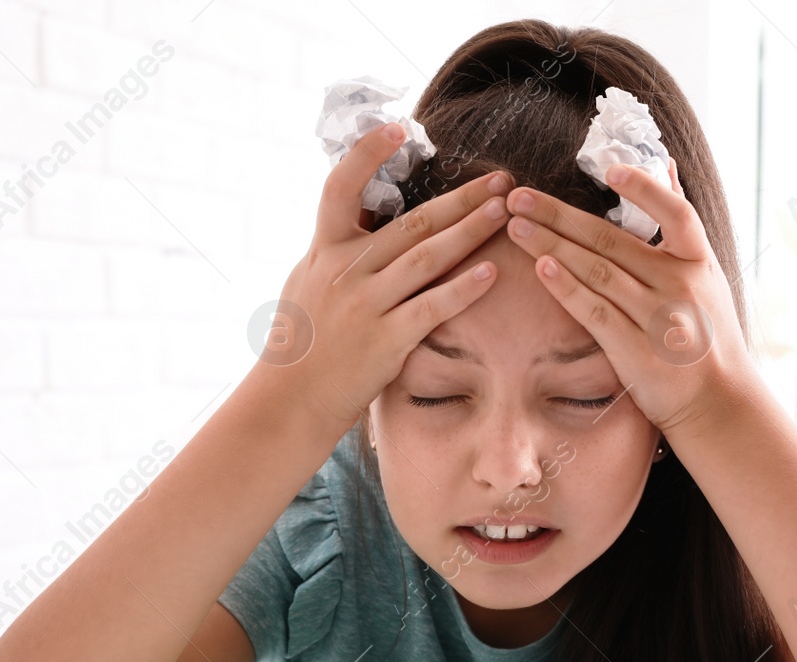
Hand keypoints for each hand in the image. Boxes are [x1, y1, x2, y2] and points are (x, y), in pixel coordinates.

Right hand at [269, 122, 514, 428]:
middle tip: (501, 180)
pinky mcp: (386, 340)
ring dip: (471, 231)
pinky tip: (492, 273)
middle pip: (411, 222)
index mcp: (324, 249)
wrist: (291, 398)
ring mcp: (366, 304)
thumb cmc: (303, 340)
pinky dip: (463, 289)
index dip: (367, 154)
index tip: (398, 128)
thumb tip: (362, 217)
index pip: (340, 187)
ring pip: (428, 258)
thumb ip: (336, 249)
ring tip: (506, 212)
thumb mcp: (307, 281)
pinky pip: (432, 307)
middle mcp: (345, 270)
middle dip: (461, 199)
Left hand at [502, 160, 750, 434]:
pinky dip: (567, 288)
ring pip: (597, 271)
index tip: (608, 170)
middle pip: (612, 240)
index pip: (676, 214)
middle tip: (518, 196)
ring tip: (515, 226)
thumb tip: (665, 162)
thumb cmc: (708, 336)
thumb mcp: (707, 276)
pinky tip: (540, 267)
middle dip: (559, 215)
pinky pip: (595, 312)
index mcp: (699, 262)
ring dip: (551, 245)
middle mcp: (680, 285)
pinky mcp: (636, 351)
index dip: (644, 189)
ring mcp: (658, 319)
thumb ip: (679, 223)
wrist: (719, 403)